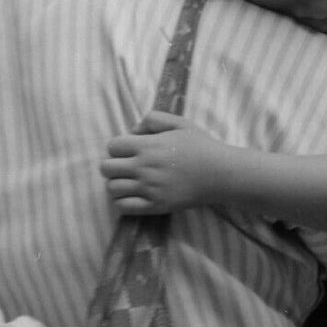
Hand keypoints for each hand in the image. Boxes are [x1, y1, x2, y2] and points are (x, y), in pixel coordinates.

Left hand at [101, 111, 225, 214]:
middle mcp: (143, 167)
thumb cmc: (201, 146)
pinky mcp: (155, 206)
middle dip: (112, 165)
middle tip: (125, 167)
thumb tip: (133, 130)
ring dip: (116, 184)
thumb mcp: (179, 123)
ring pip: (112, 189)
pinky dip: (121, 202)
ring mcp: (148, 188)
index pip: (112, 146)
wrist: (220, 174)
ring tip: (128, 182)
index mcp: (147, 146)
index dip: (118, 147)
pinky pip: (123, 207)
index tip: (128, 150)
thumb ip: (153, 119)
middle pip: (106, 168)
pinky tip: (132, 196)